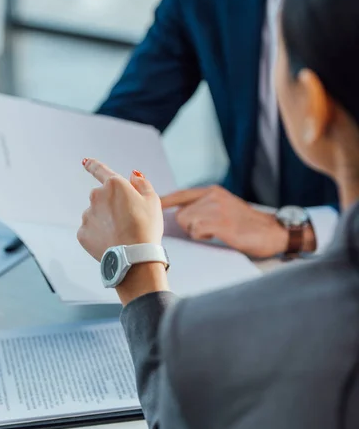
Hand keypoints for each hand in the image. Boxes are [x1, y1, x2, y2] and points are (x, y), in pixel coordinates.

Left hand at [77, 160, 168, 303]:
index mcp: (115, 185)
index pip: (100, 170)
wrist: (134, 258)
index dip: (93, 165)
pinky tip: (111, 242)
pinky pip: (90, 231)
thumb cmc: (146, 227)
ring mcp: (87, 215)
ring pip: (96, 215)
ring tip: (121, 234)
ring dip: (105, 221)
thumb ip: (142, 184)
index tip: (85, 161)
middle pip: (102, 197)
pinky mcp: (82, 233)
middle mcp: (96, 196)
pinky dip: (99, 235)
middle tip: (128, 220)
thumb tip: (132, 175)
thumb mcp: (153, 201)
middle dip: (111, 205)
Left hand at [161, 185, 288, 258]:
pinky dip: (204, 237)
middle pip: (181, 214)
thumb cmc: (249, 225)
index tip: (153, 203)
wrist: (274, 232)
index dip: (166, 201)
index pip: (182, 194)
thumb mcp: (226, 207)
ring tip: (217, 232)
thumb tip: (182, 214)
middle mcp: (213, 196)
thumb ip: (206, 206)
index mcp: (213, 192)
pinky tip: (219, 235)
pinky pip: (196, 231)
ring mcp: (216, 208)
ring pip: (187, 223)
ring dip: (198, 232)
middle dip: (190, 226)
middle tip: (210, 230)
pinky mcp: (220, 222)